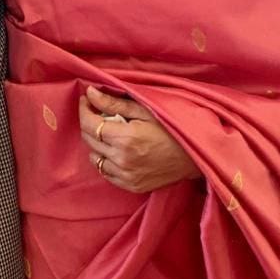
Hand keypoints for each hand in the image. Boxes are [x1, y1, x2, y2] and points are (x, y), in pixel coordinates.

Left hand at [78, 86, 200, 193]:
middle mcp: (122, 159)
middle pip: (89, 139)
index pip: (89, 123)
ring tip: (110, 132)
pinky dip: (105, 160)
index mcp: (125, 138)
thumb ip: (114, 103)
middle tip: (97, 112)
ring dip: (97, 143)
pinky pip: (106, 173)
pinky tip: (116, 150)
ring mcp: (126, 176)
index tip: (87, 99)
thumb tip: (90, 92)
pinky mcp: (131, 186)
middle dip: (89, 122)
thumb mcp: (145, 110)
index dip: (84, 109)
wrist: (195, 156)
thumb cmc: (172, 128)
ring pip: (95, 158)